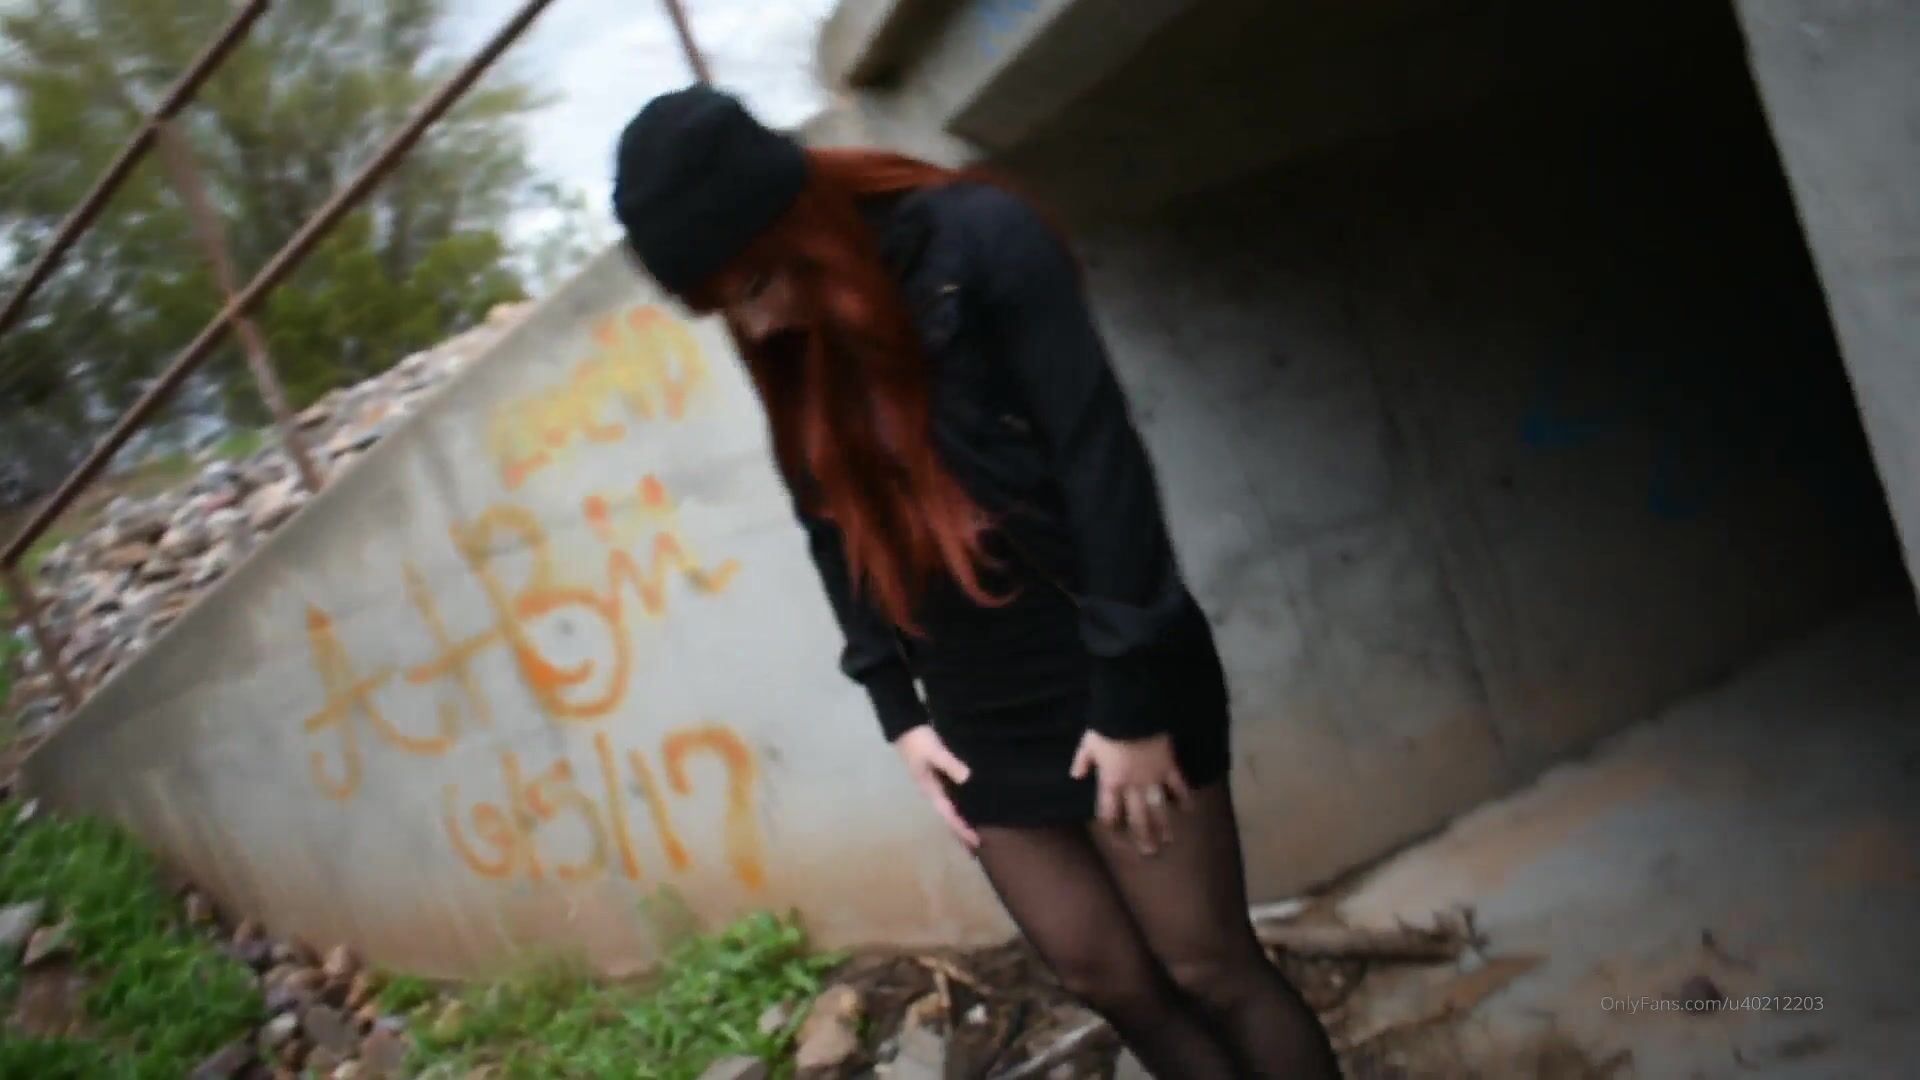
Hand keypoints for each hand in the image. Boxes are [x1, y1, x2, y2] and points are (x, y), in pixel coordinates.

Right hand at [894, 725, 979, 849]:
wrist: (904, 726)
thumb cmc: (918, 741)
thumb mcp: (935, 751)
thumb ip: (951, 765)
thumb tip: (968, 779)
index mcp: (930, 790)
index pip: (949, 815)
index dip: (962, 828)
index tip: (976, 841)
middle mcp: (932, 791)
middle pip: (948, 816)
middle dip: (961, 830)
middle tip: (977, 844)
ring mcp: (933, 784)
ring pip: (949, 807)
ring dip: (960, 818)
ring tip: (975, 829)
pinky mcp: (937, 776)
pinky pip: (951, 796)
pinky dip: (960, 804)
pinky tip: (969, 804)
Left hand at [1070, 730, 1189, 854]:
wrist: (1132, 712)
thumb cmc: (1108, 727)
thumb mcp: (1088, 744)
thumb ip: (1082, 761)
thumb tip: (1075, 776)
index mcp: (1111, 782)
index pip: (1110, 811)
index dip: (1112, 826)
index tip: (1117, 838)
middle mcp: (1132, 786)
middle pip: (1137, 817)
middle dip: (1142, 835)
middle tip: (1148, 851)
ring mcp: (1152, 778)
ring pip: (1158, 808)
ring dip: (1163, 825)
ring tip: (1167, 840)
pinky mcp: (1168, 767)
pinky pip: (1178, 785)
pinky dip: (1184, 797)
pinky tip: (1189, 809)